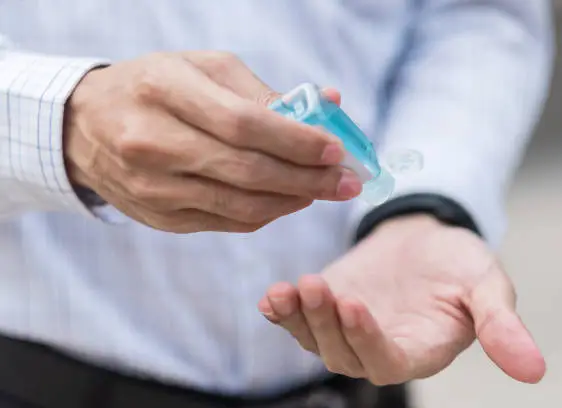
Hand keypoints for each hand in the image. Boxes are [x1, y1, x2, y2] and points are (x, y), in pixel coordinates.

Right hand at [64, 51, 360, 232]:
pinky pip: (225, 222)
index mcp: (163, 91)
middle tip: (347, 182)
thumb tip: (328, 106)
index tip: (337, 151)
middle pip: (247, 171)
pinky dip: (265, 214)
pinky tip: (288, 200)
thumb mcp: (202, 69)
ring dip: (292, 201)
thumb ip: (263, 92)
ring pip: (240, 206)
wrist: (85, 126)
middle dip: (307, 179)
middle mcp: (152, 143)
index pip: (244, 124)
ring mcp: (152, 187)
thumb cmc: (155, 87)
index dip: (297, 142)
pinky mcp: (158, 217)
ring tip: (324, 190)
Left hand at [258, 214, 545, 384]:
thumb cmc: (457, 262)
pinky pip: (299, 320)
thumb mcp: (485, 285)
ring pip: (316, 340)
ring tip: (291, 288)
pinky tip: (273, 296)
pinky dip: (284, 312)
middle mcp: (378, 348)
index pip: (387, 362)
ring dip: (301, 317)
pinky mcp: (325, 308)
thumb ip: (500, 325)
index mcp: (419, 350)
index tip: (355, 304)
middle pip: (343, 355)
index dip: (368, 340)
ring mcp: (347, 330)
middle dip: (326, 323)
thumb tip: (535, 371)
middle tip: (317, 286)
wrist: (422, 238)